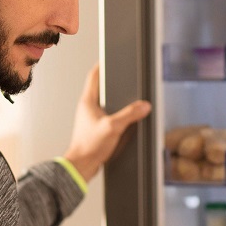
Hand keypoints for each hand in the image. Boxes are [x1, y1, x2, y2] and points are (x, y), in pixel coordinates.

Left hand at [62, 65, 151, 182]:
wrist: (81, 166)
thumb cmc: (89, 146)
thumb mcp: (113, 127)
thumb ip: (130, 114)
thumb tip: (143, 106)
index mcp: (88, 101)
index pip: (94, 76)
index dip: (102, 65)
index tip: (110, 58)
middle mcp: (87, 108)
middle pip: (100, 88)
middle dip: (112, 82)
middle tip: (123, 78)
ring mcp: (90, 119)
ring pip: (104, 103)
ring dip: (114, 100)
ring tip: (127, 99)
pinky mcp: (95, 129)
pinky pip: (106, 116)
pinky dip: (115, 114)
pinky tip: (124, 121)